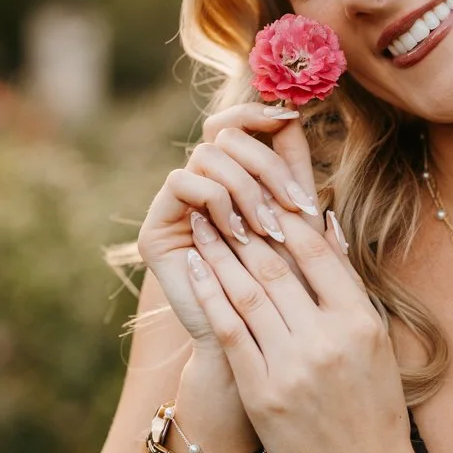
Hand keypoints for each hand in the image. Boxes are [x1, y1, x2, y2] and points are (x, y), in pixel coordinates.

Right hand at [136, 104, 329, 352]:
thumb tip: (294, 112)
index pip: (235, 121)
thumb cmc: (288, 284)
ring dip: (246, 188)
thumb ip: (293, 169)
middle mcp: (199, 184)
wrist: (259, 342)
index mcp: (231, 177)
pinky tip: (238, 234)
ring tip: (269, 229)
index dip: (258, 111)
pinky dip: (217, 202)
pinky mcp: (156, 229)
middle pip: (226, 134)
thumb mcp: (296, 219)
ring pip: (208, 155)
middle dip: (267, 164)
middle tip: (295, 205)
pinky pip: (183, 182)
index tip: (291, 117)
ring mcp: (175, 206)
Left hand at [183, 195, 411, 452]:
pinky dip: (211, 294)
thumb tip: (326, 222)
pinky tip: (195, 270)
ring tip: (201, 225)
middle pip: (275, 268)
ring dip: (219, 254)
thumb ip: (348, 283)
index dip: (284, 218)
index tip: (261, 193)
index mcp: (360, 321)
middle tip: (218, 197)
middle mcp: (326, 339)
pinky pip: (230, 331)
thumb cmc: (374, 407)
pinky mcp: (262, 393)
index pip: (317, 252)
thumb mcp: (376, 340)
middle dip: (242, 227)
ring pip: (247, 293)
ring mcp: (292, 367)